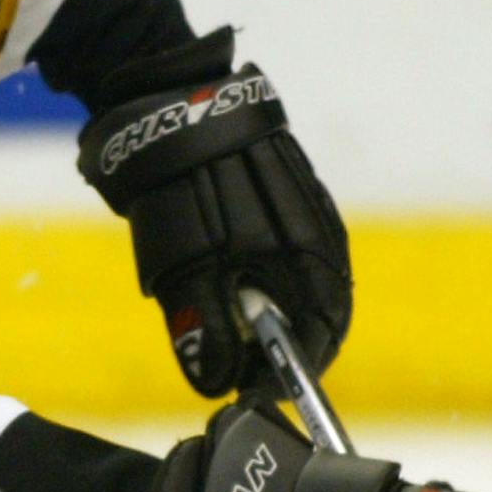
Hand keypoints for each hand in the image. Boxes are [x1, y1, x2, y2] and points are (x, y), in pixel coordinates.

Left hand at [78, 31, 350, 397]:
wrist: (171, 103)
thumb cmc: (178, 188)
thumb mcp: (181, 268)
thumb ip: (204, 327)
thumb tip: (216, 383)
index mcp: (306, 256)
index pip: (319, 335)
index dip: (287, 372)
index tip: (250, 388)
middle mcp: (321, 236)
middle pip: (319, 315)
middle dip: (282, 347)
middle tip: (240, 368)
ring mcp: (311, 212)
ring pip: (308, 285)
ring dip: (278, 315)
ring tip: (235, 329)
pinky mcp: (295, 194)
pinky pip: (297, 256)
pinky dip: (273, 283)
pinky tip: (241, 286)